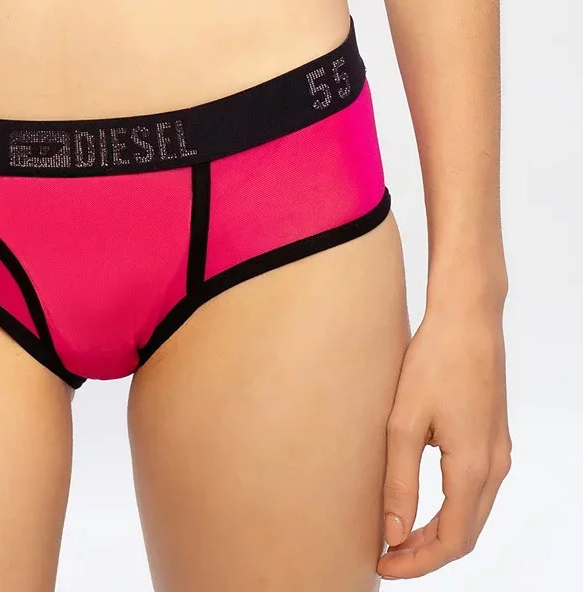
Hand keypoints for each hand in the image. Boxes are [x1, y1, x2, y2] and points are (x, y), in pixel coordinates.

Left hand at [379, 300, 510, 578]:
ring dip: (439, 532)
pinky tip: (421, 501)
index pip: (451, 541)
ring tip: (397, 535)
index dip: (417, 561)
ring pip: (473, 513)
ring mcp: (498, 451)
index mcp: (472, 467)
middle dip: (426, 552)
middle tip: (386, 557)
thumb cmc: (434, 360)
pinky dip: (451, 509)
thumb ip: (399, 482)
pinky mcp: (494, 437)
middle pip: (465, 534)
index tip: (383, 565)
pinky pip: (476, 490)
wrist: (468, 316)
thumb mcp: (404, 422)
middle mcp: (494, 466)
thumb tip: (394, 534)